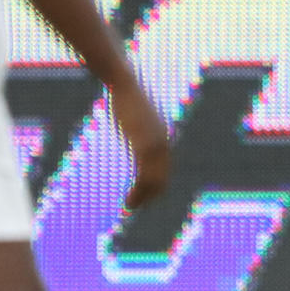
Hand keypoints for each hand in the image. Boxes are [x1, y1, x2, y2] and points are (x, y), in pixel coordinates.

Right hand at [107, 73, 170, 211]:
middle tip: (135, 206)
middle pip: (162, 177)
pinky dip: (140, 191)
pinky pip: (145, 175)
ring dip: (143, 197)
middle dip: (151, 194)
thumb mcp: (136, 115)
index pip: (164, 168)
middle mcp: (163, 142)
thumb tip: (133, 125)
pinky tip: (130, 200)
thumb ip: (139, 125)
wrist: (125, 83)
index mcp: (162, 136)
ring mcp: (155, 144)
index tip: (143, 196)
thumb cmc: (126, 97)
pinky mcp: (144, 145)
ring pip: (155, 180)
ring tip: (131, 206)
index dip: (155, 184)